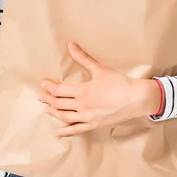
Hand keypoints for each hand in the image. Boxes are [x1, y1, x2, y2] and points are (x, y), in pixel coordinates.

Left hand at [39, 42, 159, 136]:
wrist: (136, 99)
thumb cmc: (119, 82)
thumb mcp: (100, 69)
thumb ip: (83, 58)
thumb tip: (71, 45)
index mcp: (82, 91)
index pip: (58, 90)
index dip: (48, 87)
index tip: (43, 84)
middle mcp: (82, 105)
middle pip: (58, 104)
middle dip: (47, 99)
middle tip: (40, 96)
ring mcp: (87, 117)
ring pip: (64, 117)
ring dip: (52, 113)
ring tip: (45, 109)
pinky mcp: (94, 125)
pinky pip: (75, 130)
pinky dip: (64, 131)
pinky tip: (56, 132)